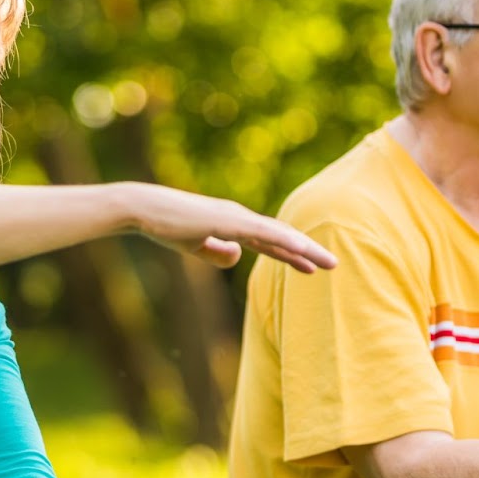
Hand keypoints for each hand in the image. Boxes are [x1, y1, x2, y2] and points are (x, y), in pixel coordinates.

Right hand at [123, 183, 336, 273]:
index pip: (270, 241)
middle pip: (282, 235)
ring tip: (329, 263)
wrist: (145, 209)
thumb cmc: (166, 225)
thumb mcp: (196, 245)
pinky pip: (264, 233)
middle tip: (333, 264)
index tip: (312, 267)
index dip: (292, 254)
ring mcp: (236, 217)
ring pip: (279, 234)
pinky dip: (286, 241)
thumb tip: (237, 257)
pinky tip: (304, 249)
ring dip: (306, 248)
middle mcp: (240, 217)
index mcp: (233, 223)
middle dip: (308, 251)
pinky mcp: (229, 221)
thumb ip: (217, 252)